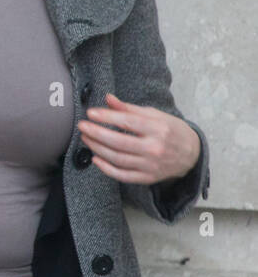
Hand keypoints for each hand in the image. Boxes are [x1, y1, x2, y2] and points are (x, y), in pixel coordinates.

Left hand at [76, 93, 201, 184]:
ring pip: (118, 158)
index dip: (107, 117)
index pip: (127, 122)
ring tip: (86, 138)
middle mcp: (155, 148)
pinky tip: (95, 159)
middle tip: (83, 126)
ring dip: (97, 148)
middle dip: (96, 133)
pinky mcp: (148, 177)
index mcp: (158, 129)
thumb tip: (108, 98)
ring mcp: (151, 165)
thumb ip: (129, 108)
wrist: (192, 154)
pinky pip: (123, 175)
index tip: (91, 113)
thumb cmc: (171, 130)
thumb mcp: (155, 115)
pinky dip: (106, 169)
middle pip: (119, 142)